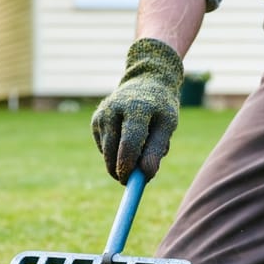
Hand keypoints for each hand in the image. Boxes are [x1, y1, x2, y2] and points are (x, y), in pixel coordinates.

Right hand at [91, 38, 183, 182]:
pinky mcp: (95, 121)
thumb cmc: (161, 107)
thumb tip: (145, 176)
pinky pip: (104, 148)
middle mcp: (114, 109)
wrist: (146, 81)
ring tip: (139, 150)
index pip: (129, 142)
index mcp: (136, 108)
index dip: (128, 166)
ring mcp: (102, 115)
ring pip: (106, 152)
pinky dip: (115, 152)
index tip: (131, 182)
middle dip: (121, 170)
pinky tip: (128, 139)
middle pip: (112, 150)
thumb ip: (156, 149)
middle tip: (132, 181)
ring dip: (120, 161)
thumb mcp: (167, 124)